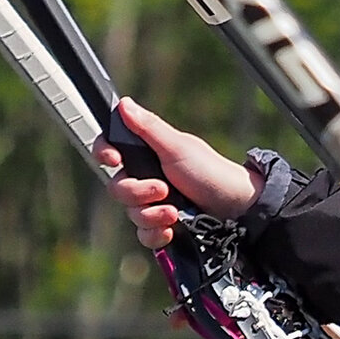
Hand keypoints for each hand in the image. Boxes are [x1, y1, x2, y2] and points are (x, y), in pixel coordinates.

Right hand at [87, 98, 261, 249]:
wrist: (235, 209)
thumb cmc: (210, 172)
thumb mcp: (178, 148)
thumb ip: (148, 128)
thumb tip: (125, 104)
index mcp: (147, 154)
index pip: (111, 150)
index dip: (104, 153)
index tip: (114, 160)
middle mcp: (146, 178)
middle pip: (117, 188)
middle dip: (138, 192)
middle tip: (163, 189)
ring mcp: (153, 203)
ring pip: (130, 213)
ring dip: (151, 214)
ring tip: (174, 213)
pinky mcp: (161, 226)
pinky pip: (143, 234)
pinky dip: (155, 233)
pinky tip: (171, 229)